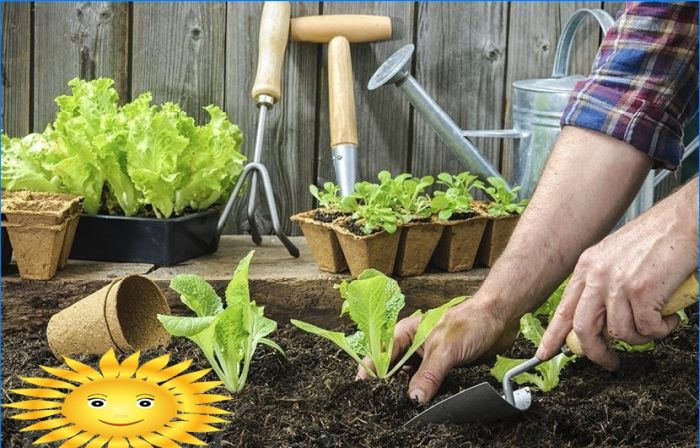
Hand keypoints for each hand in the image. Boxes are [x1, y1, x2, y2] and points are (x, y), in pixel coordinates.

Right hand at [356, 299, 517, 402]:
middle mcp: (412, 346)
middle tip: (386, 404)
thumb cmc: (470, 322)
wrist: (499, 318)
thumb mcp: (445, 350)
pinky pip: (427, 384)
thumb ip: (428, 375)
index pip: (380, 356)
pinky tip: (425, 403)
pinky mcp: (441, 368)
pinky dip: (425, 394)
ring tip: (403, 406)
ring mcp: (426, 357)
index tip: (366, 390)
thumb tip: (413, 399)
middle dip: (389, 386)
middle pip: (392, 370)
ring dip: (408, 392)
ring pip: (410, 379)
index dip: (371, 373)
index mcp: (405, 333)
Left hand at [537, 189, 696, 369]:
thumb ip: (603, 284)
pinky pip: (647, 329)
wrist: (685, 220)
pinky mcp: (642, 291)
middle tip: (610, 362)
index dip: (553, 335)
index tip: (545, 353)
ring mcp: (618, 283)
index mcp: (587, 266)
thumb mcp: (616, 257)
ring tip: (655, 324)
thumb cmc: (658, 238)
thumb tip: (602, 319)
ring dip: (641, 337)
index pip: (564, 309)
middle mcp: (597, 274)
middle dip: (596, 352)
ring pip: (620, 333)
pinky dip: (661, 329)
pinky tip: (669, 317)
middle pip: (584, 328)